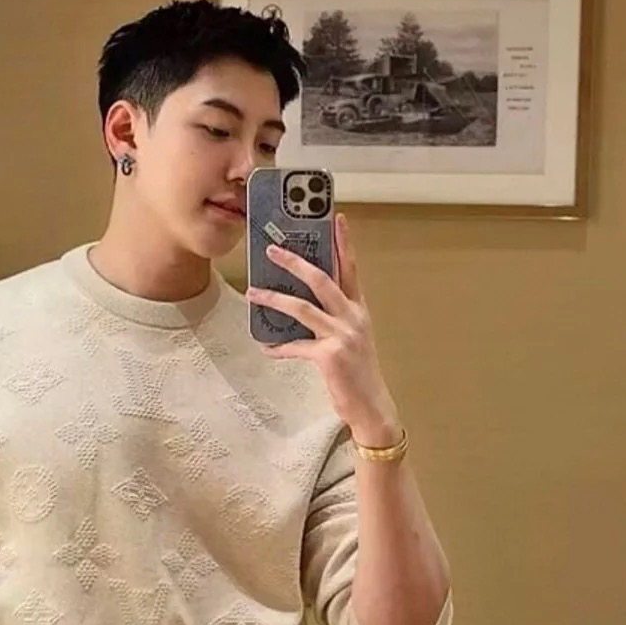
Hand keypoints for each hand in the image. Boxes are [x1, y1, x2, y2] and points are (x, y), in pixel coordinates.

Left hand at [246, 213, 400, 442]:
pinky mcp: (330, 356)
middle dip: (296, 262)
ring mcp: (342, 336)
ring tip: (254, 292)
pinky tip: (266, 348)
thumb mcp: (351, 338)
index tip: (336, 218)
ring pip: (303, 307)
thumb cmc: (357, 373)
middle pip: (323, 279)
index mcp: (358, 310)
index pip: (351, 268)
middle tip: (273, 249)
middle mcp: (353, 318)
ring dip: (275, 299)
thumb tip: (300, 303)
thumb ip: (332, 318)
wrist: (371, 406)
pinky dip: (279, 347)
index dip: (343, 242)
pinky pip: (296, 346)